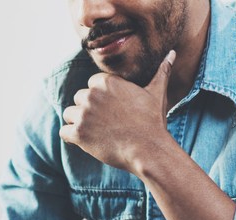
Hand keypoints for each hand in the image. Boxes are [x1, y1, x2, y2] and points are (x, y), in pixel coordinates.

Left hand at [60, 50, 175, 173]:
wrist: (148, 150)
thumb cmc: (153, 122)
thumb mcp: (157, 93)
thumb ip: (161, 72)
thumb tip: (172, 54)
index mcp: (106, 82)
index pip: (91, 85)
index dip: (101, 100)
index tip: (112, 112)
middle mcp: (92, 94)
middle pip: (79, 99)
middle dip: (88, 111)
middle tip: (106, 125)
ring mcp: (83, 114)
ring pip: (69, 115)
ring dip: (79, 124)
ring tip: (97, 134)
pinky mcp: (78, 133)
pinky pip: (64, 132)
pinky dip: (72, 138)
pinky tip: (87, 142)